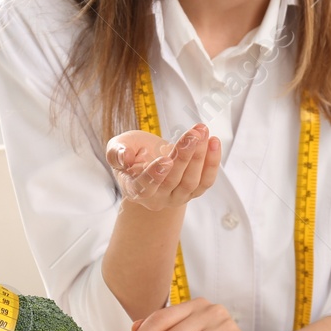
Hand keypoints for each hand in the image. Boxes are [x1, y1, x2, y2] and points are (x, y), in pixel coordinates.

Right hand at [105, 124, 219, 210]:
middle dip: (185, 156)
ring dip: (200, 156)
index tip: (166, 160)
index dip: (154, 175)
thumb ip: (116, 153)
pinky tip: (214, 142)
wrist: (149, 160)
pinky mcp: (193, 191)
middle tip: (194, 134)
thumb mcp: (117, 147)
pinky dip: (212, 162)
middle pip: (173, 181)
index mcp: (134, 189)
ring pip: (191, 181)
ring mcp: (177, 197)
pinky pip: (206, 181)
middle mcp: (157, 198)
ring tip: (202, 131)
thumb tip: (124, 158)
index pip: (144, 187)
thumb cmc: (131, 152)